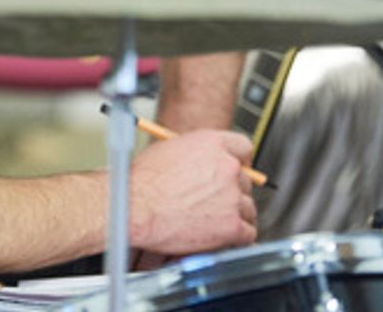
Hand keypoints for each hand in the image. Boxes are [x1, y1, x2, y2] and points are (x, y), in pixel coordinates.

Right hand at [128, 129, 256, 256]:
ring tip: (214, 222)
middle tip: (216, 203)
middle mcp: (227, 167)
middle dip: (232, 192)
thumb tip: (200, 165)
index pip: (243, 148)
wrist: (134, 207)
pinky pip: (248, 233)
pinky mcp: (232, 225)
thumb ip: (194, 155)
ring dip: (235, 215)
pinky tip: (222, 237)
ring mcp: (232, 196)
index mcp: (212, 144)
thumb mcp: (169, 151)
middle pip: (245, 181)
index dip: (240, 162)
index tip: (236, 172)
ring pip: (248, 208)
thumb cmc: (141, 181)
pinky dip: (238, 237)